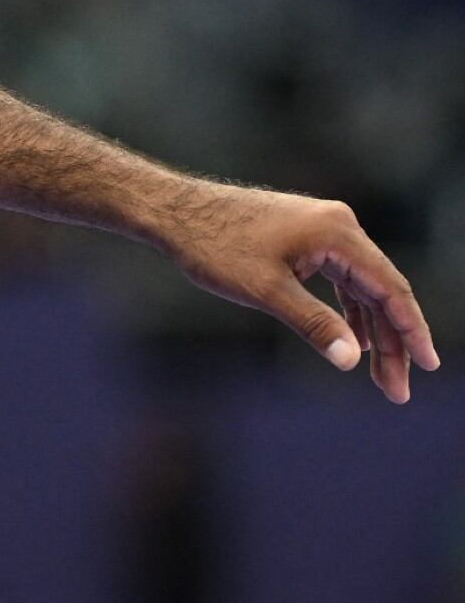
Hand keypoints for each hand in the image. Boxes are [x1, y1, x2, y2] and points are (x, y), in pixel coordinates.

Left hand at [157, 180, 437, 402]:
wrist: (174, 211)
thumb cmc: (214, 246)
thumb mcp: (265, 291)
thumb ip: (313, 324)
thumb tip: (350, 360)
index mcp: (337, 232)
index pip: (390, 287)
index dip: (411, 330)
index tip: (428, 366)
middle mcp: (338, 225)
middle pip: (380, 290)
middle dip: (390, 342)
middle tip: (396, 391)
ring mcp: (321, 229)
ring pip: (360, 287)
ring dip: (370, 330)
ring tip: (379, 376)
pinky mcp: (304, 237)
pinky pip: (340, 278)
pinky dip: (347, 310)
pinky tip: (351, 341)